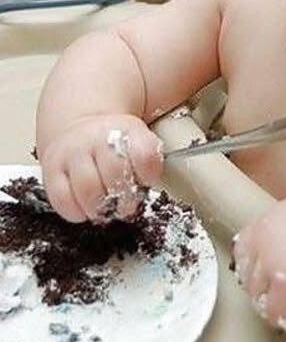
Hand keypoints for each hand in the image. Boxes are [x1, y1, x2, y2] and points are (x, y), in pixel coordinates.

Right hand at [39, 114, 163, 222]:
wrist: (81, 129)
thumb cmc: (116, 143)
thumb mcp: (142, 138)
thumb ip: (154, 155)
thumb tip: (177, 159)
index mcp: (126, 128)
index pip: (144, 154)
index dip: (149, 174)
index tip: (148, 181)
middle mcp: (97, 136)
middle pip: (116, 173)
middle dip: (126, 198)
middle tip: (128, 205)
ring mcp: (72, 153)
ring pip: (88, 189)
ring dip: (102, 208)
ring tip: (107, 209)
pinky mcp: (52, 170)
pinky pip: (62, 199)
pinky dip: (77, 212)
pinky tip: (86, 208)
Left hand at [231, 196, 285, 332]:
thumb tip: (282, 253)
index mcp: (273, 217)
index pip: (243, 245)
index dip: (254, 264)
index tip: (266, 276)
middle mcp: (266, 234)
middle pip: (245, 272)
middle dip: (263, 286)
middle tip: (283, 295)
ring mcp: (270, 258)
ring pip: (257, 294)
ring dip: (275, 302)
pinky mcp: (281, 282)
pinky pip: (272, 312)